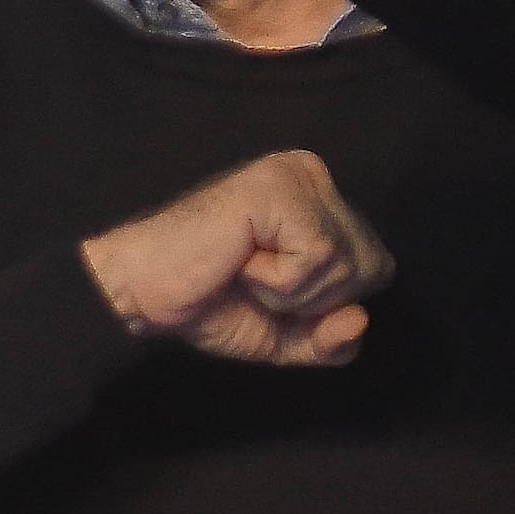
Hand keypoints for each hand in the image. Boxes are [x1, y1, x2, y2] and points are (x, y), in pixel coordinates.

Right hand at [79, 150, 392, 368]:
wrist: (138, 292)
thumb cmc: (205, 304)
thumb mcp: (283, 334)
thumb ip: (331, 339)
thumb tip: (360, 322)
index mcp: (318, 198)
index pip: (376, 267)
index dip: (325, 302)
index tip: (265, 286)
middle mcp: (313, 174)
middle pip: (374, 265)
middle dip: (315, 298)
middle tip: (253, 280)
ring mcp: (298, 176)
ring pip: (351, 263)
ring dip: (292, 291)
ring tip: (244, 269)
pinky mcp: (280, 188)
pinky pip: (322, 257)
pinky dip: (280, 280)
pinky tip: (241, 261)